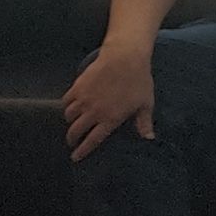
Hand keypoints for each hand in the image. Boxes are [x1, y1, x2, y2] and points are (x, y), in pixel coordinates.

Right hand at [63, 44, 157, 160]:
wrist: (125, 58)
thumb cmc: (139, 81)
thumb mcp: (145, 103)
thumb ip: (144, 122)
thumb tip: (149, 139)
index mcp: (110, 119)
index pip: (92, 140)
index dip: (83, 150)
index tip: (76, 157)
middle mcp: (93, 112)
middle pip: (75, 131)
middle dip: (72, 139)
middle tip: (72, 142)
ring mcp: (83, 99)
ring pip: (69, 116)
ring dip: (70, 122)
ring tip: (73, 123)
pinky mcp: (77, 87)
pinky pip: (66, 101)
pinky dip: (66, 106)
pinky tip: (70, 107)